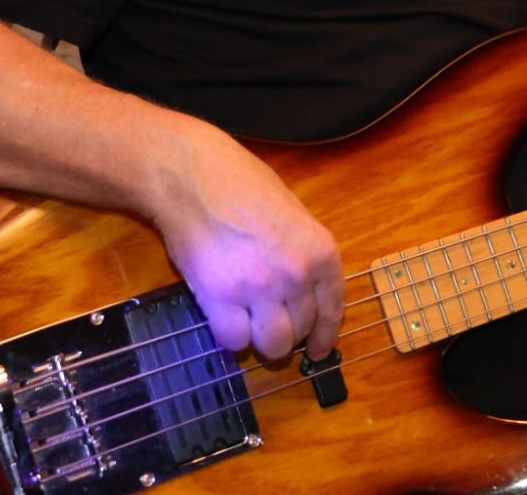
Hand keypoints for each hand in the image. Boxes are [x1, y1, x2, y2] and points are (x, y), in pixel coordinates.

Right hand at [150, 127, 344, 363]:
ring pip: (273, 344)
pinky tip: (225, 318)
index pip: (332, 308)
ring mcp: (260, 289)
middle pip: (302, 330)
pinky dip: (231, 337)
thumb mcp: (292, 215)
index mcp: (321, 251)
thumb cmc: (241, 185)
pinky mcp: (221, 298)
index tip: (318, 350)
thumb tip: (303, 293)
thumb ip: (303, 255)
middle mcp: (297, 274)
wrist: (194, 176)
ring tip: (249, 324)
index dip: (325, 335)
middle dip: (288, 332)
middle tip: (270, 324)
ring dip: (261, 341)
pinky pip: (235, 341)